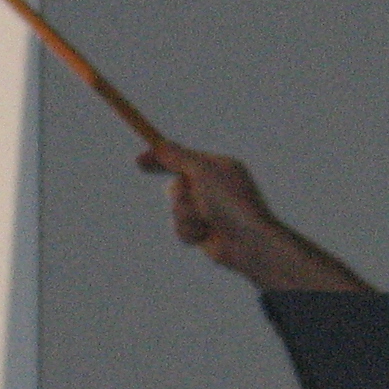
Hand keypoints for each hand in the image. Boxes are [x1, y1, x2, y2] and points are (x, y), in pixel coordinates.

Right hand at [137, 141, 278, 274]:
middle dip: (181, 196)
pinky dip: (190, 231)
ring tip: (205, 220)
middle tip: (192, 199)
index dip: (162, 158)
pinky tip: (206, 235)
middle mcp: (214, 187)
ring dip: (186, 215)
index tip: (139, 161)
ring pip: (177, 209)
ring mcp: (209, 210)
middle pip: (177, 184)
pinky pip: (181, 228)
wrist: (248, 243)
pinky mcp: (204, 231)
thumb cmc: (230, 203)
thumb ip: (178, 157)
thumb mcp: (202, 172)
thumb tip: (159, 146)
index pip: (185, 157)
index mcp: (219, 168)